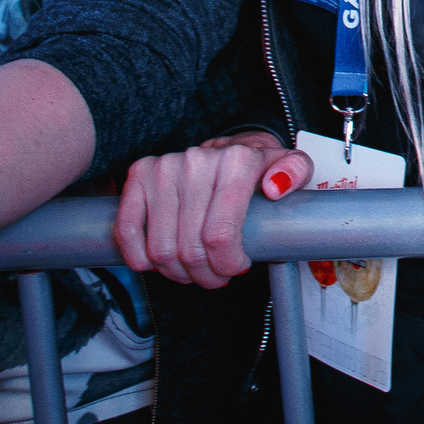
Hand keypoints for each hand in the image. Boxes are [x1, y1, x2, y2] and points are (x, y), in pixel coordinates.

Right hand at [113, 131, 311, 288]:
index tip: (236, 267)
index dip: (226, 264)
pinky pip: (128, 230)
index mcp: (236, 161)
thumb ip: (295, 173)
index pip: (220, 235)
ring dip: (176, 272)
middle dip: (204, 274)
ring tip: (192, 269)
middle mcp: (197, 161)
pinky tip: (156, 263)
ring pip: (160, 248)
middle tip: (215, 275)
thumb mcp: (292, 167)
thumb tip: (274, 188)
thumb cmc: (258, 168)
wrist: (227, 148)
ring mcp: (165, 167)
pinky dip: (139, 258)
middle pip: (190, 248)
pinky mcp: (140, 173)